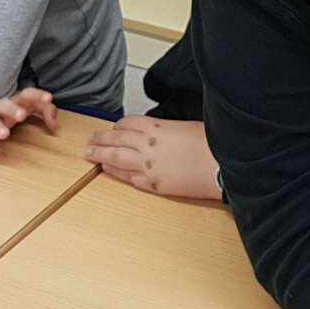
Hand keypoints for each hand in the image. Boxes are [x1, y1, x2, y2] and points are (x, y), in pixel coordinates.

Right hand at [0, 88, 56, 157]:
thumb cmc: (14, 111)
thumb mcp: (33, 108)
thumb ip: (48, 112)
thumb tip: (54, 125)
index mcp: (17, 100)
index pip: (27, 93)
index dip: (38, 95)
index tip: (49, 98)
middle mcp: (3, 107)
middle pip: (5, 104)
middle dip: (13, 109)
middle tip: (22, 116)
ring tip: (5, 135)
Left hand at [84, 116, 221, 199]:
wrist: (220, 167)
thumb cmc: (211, 146)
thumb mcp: (187, 126)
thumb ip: (168, 129)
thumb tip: (162, 133)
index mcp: (156, 126)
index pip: (127, 124)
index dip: (116, 127)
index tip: (113, 129)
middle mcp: (147, 144)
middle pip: (115, 139)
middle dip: (100, 139)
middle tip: (90, 140)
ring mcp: (147, 165)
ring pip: (115, 158)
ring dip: (99, 155)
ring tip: (89, 154)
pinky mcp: (152, 184)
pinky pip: (127, 177)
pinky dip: (115, 173)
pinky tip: (108, 171)